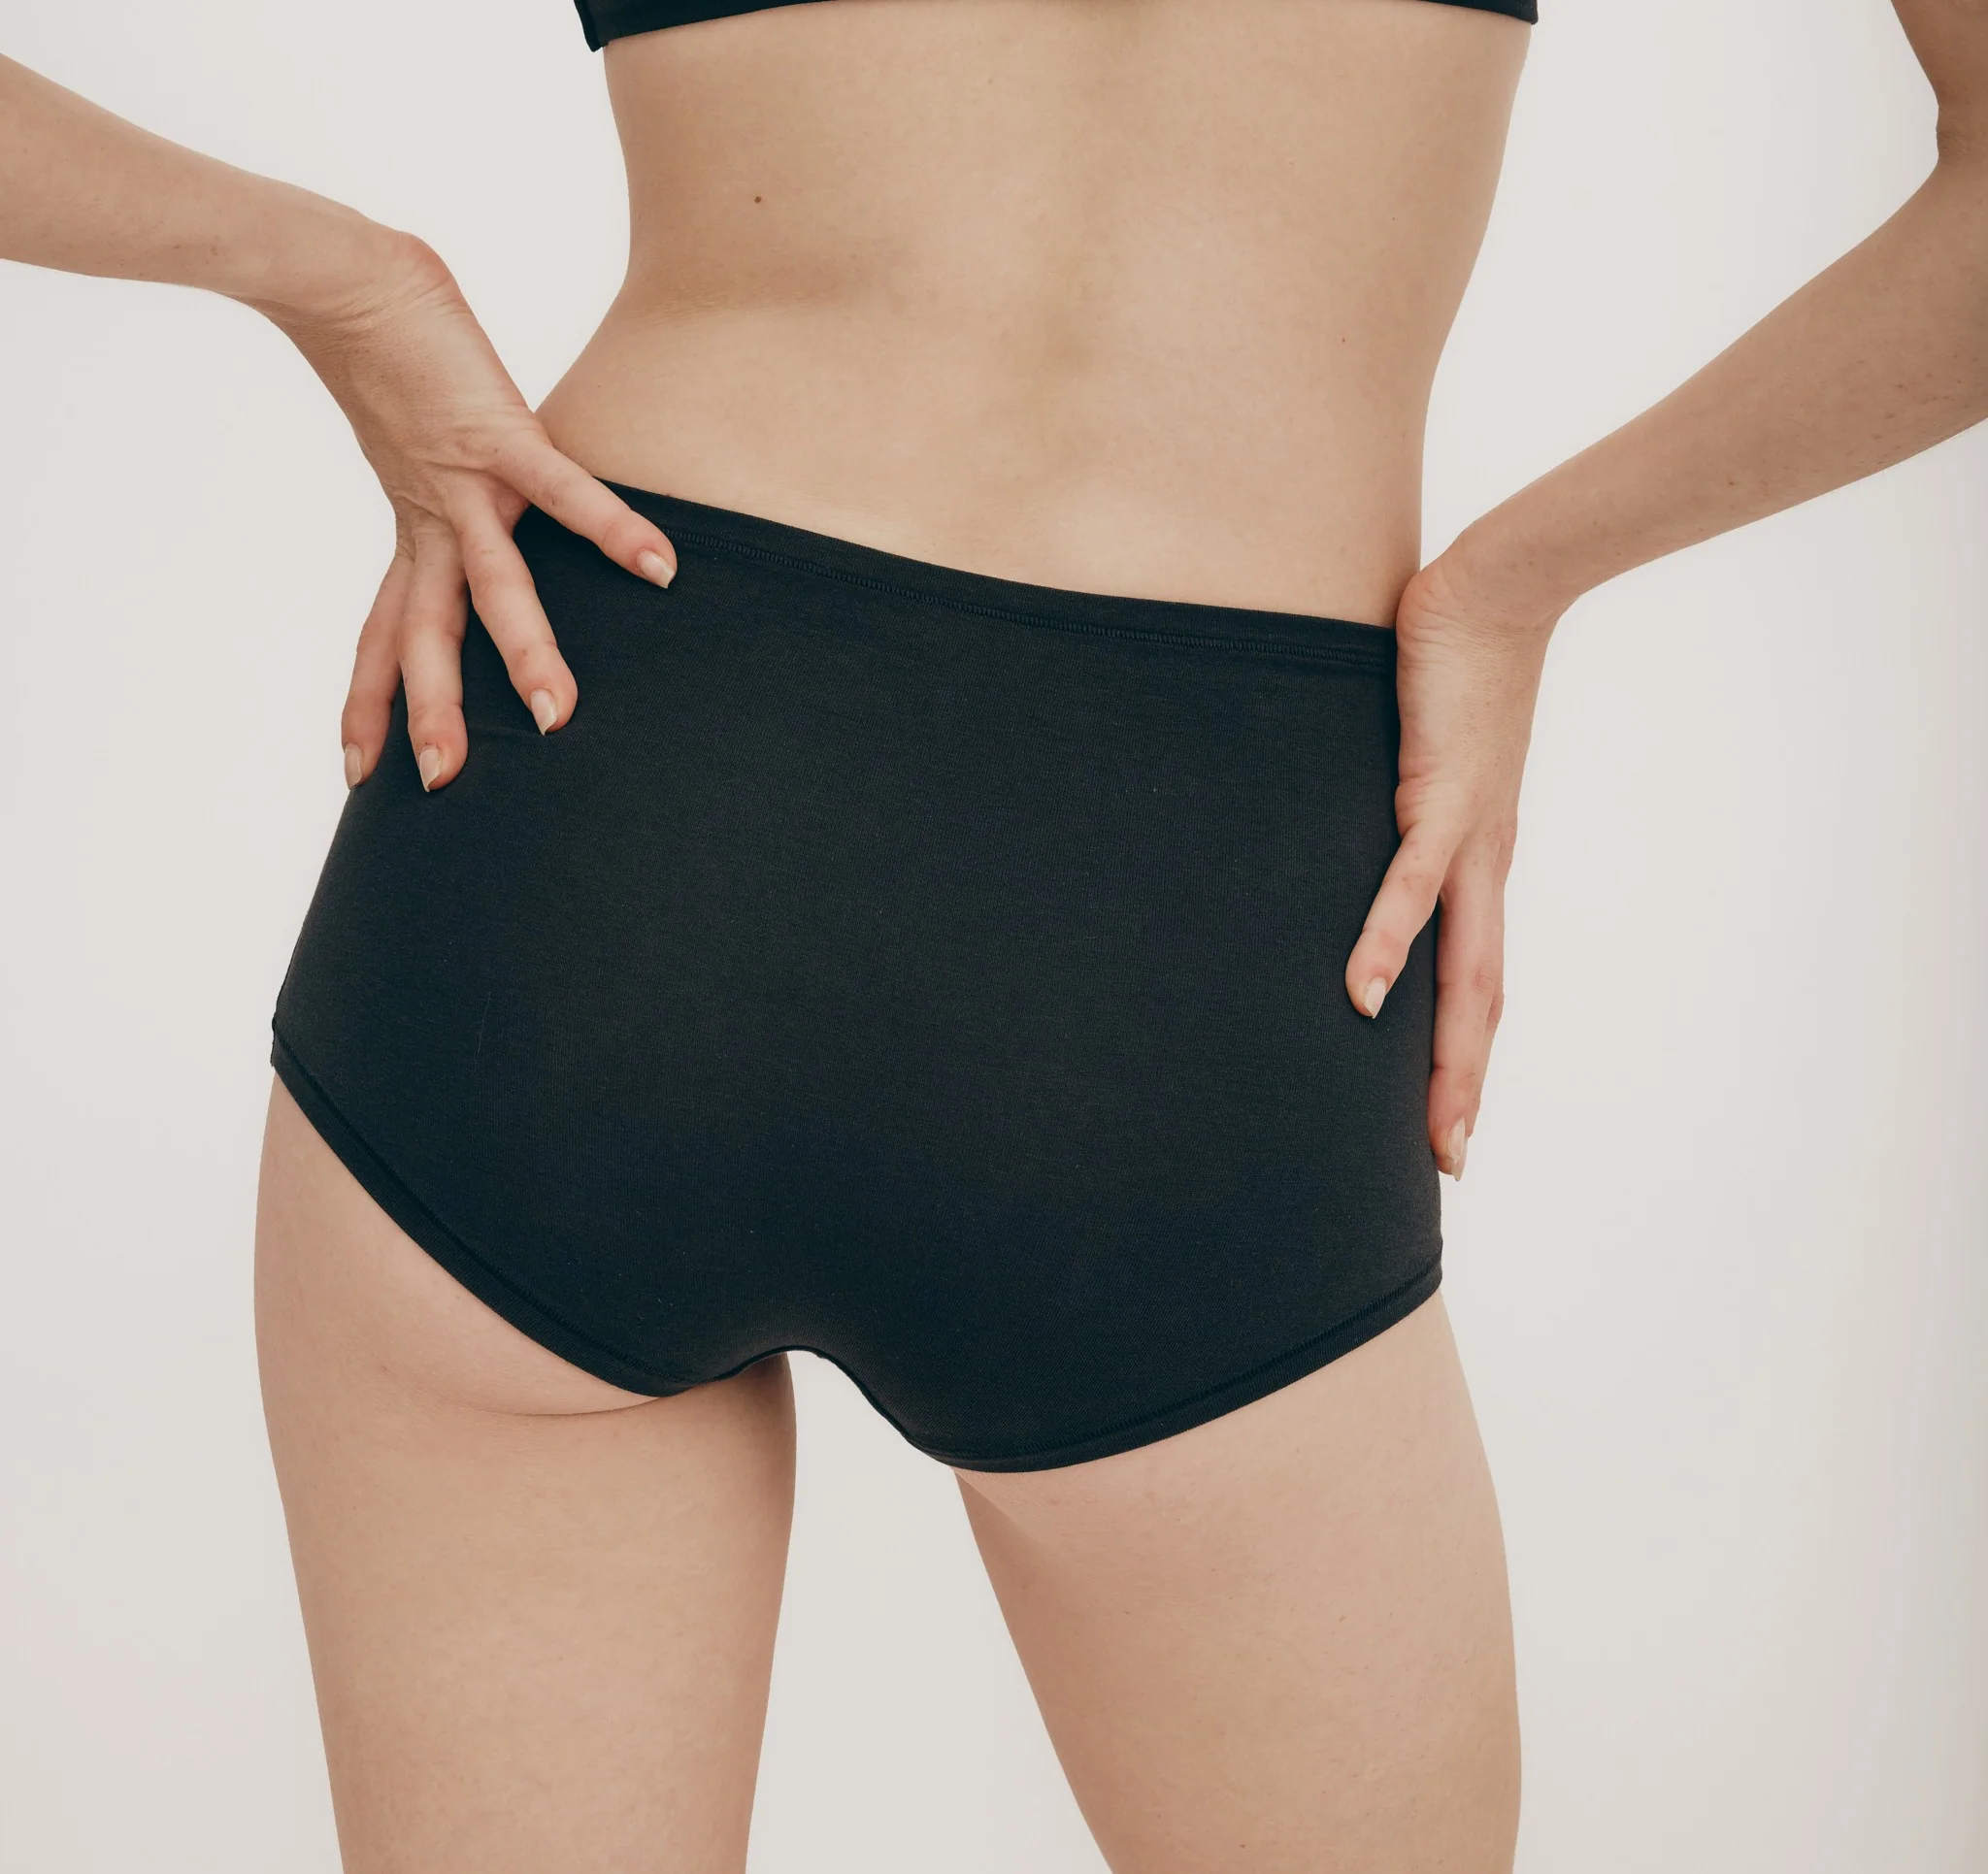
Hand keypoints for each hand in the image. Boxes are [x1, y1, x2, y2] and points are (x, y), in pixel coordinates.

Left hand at [262, 232, 676, 791]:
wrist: (344, 278)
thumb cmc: (381, 345)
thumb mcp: (407, 434)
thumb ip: (438, 471)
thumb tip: (470, 476)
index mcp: (413, 524)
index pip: (387, 630)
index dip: (371, 698)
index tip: (357, 767)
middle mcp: (432, 517)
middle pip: (429, 632)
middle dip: (433, 708)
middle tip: (440, 782)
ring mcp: (465, 482)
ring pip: (494, 585)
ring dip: (524, 651)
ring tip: (556, 716)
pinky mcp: (500, 435)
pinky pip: (565, 494)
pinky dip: (613, 530)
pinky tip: (660, 567)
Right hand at [1343, 546, 1557, 1180]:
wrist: (1497, 592)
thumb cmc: (1455, 670)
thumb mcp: (1419, 763)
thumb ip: (1392, 807)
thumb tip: (1348, 833)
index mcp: (1478, 865)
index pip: (1474, 982)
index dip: (1461, 1058)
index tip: (1447, 1127)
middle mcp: (1483, 867)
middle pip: (1479, 1003)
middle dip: (1463, 1087)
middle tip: (1450, 1165)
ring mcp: (1467, 838)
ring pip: (1463, 967)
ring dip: (1446, 1050)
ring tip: (1430, 1124)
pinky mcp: (1440, 796)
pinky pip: (1409, 884)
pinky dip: (1385, 941)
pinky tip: (1358, 993)